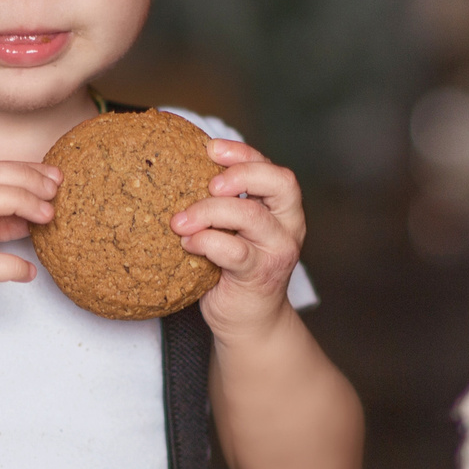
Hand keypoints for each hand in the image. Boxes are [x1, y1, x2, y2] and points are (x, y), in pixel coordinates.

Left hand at [172, 140, 304, 337]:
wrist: (248, 320)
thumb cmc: (233, 268)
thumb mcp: (234, 229)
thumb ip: (223, 202)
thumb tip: (181, 165)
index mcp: (282, 209)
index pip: (273, 169)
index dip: (244, 154)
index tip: (211, 149)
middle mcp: (287, 226)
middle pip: (278, 183)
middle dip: (240, 175)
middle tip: (209, 184)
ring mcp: (276, 251)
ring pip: (250, 215)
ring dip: (209, 211)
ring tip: (180, 222)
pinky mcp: (258, 275)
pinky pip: (233, 251)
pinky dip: (205, 241)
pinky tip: (187, 243)